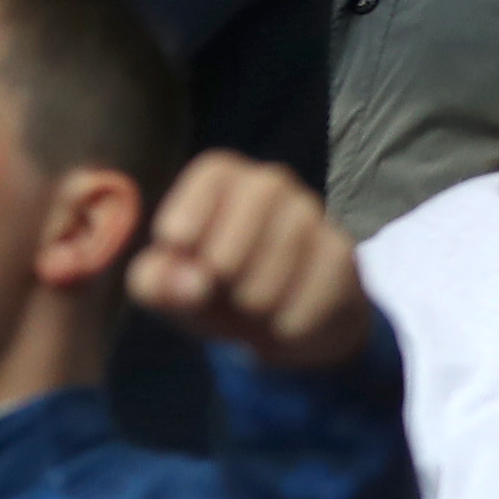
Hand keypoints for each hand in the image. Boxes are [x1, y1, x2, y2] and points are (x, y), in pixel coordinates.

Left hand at [124, 151, 372, 368]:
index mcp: (221, 180)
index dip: (194, 205)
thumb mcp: (169, 292)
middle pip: (261, 193)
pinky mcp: (341, 253)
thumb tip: (190, 284)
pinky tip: (282, 324)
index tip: (176, 243)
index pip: (215, 172)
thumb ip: (157, 284)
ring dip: (263, 286)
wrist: (278, 326)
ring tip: (251, 307)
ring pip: (296, 236)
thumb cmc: (210, 293)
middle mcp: (270, 185)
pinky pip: (324, 277)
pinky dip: (295, 312)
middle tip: (218, 283)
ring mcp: (312, 214)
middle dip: (232, 248)